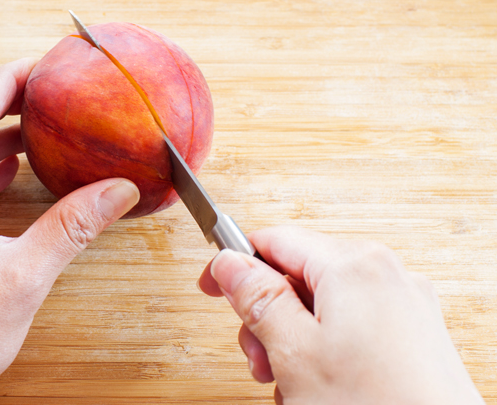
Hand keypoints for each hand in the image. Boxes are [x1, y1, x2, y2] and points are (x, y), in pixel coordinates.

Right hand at [199, 226, 483, 404]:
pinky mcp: (416, 336)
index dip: (234, 264)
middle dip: (268, 314)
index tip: (211, 289)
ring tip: (290, 384)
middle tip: (258, 358)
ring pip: (325, 304)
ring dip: (294, 338)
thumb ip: (257, 298)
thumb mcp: (293, 351)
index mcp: (354, 265)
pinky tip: (321, 387)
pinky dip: (327, 349)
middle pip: (300, 273)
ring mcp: (406, 306)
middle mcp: (386, 274)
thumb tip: (230, 263)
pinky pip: (354, 325)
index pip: (275, 239)